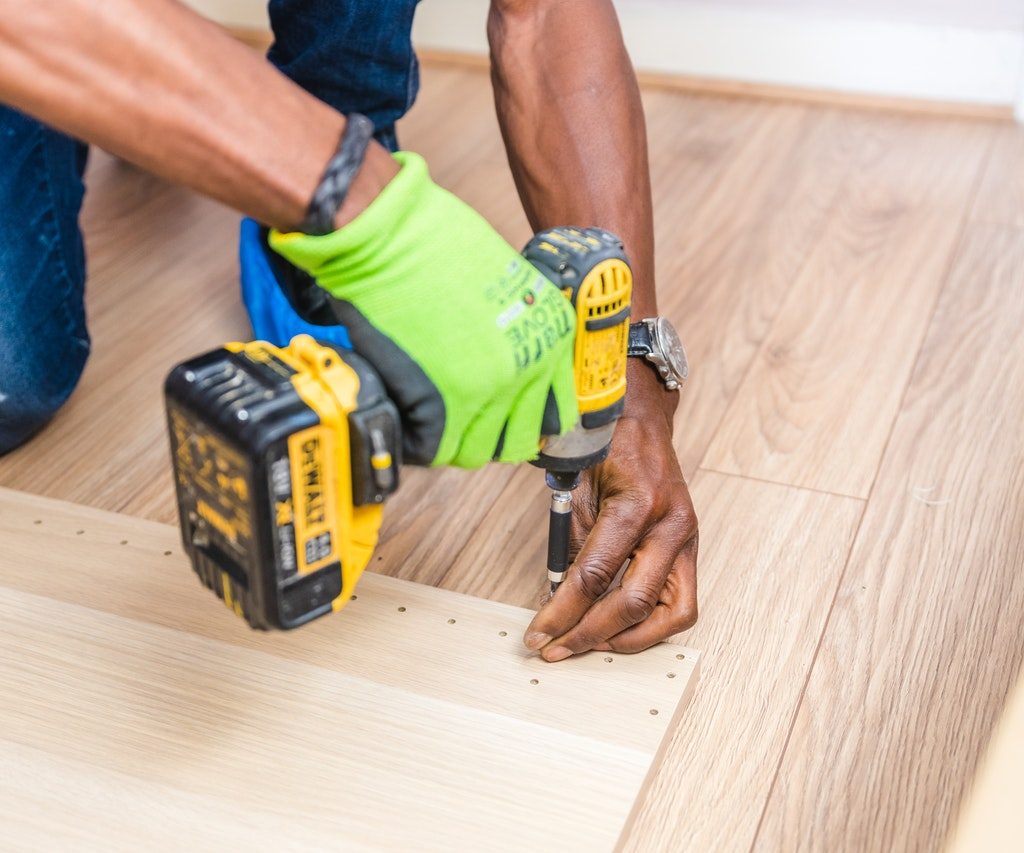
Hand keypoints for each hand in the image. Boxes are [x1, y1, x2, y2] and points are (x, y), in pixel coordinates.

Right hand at [269, 152, 578, 468]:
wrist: (389, 234)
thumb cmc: (435, 242)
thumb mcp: (506, 280)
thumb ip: (516, 328)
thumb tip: (504, 362)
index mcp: (551, 337)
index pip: (555, 409)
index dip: (526, 417)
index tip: (505, 417)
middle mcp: (528, 368)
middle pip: (518, 438)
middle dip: (489, 434)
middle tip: (462, 420)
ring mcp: (488, 392)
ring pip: (476, 452)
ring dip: (453, 440)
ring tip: (430, 415)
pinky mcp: (442, 406)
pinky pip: (433, 449)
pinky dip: (418, 439)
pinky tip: (408, 414)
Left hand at [524, 362, 697, 658]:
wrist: (642, 415)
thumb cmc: (607, 443)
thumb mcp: (576, 485)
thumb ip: (571, 542)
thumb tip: (557, 596)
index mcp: (638, 503)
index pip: (596, 574)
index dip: (562, 611)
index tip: (537, 633)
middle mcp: (671, 524)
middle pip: (633, 602)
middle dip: (589, 634)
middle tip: (555, 649)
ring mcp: (687, 538)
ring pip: (671, 614)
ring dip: (627, 638)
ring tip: (588, 645)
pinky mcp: (690, 548)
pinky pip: (679, 603)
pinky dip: (650, 624)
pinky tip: (617, 628)